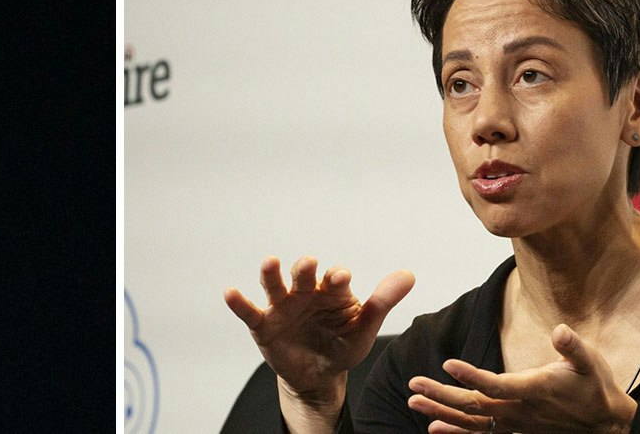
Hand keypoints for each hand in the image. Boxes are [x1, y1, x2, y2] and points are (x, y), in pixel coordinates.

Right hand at [224, 255, 414, 398]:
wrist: (319, 376)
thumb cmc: (342, 345)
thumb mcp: (364, 328)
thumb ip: (383, 301)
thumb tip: (409, 274)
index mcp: (331, 291)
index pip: (334, 278)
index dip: (337, 277)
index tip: (341, 278)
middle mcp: (305, 292)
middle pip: (303, 275)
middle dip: (305, 268)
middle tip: (308, 264)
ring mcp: (283, 307)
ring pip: (275, 285)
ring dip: (272, 273)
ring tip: (270, 263)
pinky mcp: (264, 325)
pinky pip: (249, 311)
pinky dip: (239, 302)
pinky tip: (230, 292)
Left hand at [406, 324, 637, 433]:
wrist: (605, 426)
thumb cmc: (595, 388)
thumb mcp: (590, 362)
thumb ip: (573, 346)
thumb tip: (560, 330)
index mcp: (536, 390)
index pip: (498, 385)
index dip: (473, 376)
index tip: (448, 363)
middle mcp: (521, 410)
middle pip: (475, 406)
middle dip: (442, 395)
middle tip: (413, 384)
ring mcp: (517, 423)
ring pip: (473, 421)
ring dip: (442, 411)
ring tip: (414, 401)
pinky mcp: (516, 429)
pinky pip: (481, 433)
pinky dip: (457, 431)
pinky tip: (435, 427)